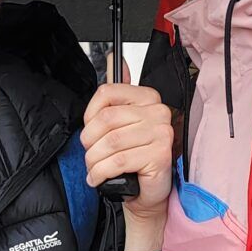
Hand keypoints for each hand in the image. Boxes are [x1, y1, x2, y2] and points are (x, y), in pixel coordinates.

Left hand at [81, 59, 172, 250]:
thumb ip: (116, 93)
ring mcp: (161, 133)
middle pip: (106, 120)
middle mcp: (158, 112)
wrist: (145, 193)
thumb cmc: (132, 159)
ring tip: (94, 169)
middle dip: (89, 143)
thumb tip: (113, 57)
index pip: (107, 93)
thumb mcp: (120, 124)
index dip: (90, 116)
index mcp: (148, 97)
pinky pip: (118, 160)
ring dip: (94, 161)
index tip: (90, 131)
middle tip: (90, 156)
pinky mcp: (160, 155)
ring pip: (110, 142)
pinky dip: (101, 172)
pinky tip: (99, 178)